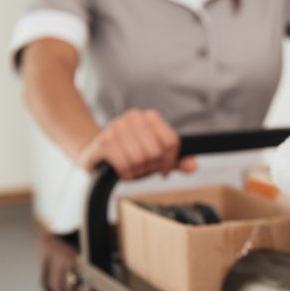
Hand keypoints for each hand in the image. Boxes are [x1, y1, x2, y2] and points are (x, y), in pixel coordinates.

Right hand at [76, 109, 196, 178]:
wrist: (97, 155)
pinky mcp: (103, 142)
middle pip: (156, 151)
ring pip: (141, 158)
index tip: (163, 168)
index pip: (171, 141)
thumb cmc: (130, 155)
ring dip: (138, 171)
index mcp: (149, 117)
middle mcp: (133, 117)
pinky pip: (125, 163)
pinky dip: (127, 173)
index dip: (170, 160)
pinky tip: (123, 172)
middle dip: (152, 166)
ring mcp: (116, 127)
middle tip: (144, 168)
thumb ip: (176, 161)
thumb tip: (193, 166)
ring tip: (133, 169)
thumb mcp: (157, 158)